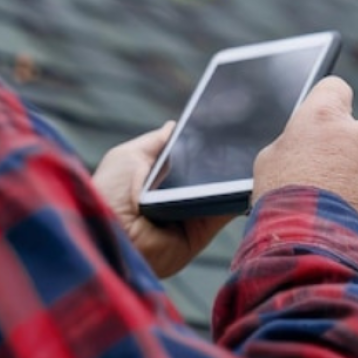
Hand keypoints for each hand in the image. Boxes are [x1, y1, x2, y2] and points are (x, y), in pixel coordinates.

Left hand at [92, 123, 236, 277]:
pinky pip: (225, 211)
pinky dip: (239, 197)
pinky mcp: (200, 233)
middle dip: (223, 157)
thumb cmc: (109, 192)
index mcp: (158, 178)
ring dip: (233, 176)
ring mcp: (190, 214)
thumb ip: (156, 143)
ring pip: (222, 190)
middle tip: (241, 137)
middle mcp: (176, 196)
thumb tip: (175, 126)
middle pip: (208, 173)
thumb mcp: (128, 157)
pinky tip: (247, 177)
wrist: (109, 233)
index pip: (189, 157)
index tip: (225, 124)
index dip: (204, 143)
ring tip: (246, 152)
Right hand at [252, 76, 357, 232]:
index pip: (335, 87)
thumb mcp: (271, 156)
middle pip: (352, 128)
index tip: (324, 115)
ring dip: (355, 171)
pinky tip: (347, 209)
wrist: (307, 240)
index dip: (328, 101)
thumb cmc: (281, 194)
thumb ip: (295, 139)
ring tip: (332, 196)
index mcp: (324, 115)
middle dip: (342, 144)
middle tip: (321, 168)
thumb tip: (304, 142)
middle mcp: (357, 131)